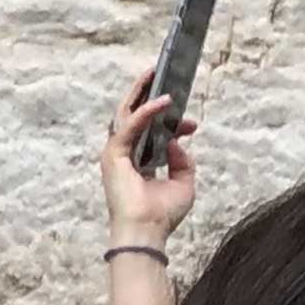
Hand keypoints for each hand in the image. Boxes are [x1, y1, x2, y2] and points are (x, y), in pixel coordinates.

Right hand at [102, 70, 198, 247]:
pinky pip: (130, 125)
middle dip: (144, 93)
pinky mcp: (113, 155)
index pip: (150, 133)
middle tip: (158, 73)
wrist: (147, 232)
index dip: (171, 124)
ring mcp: (116, 154)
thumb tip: (177, 141)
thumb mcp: (183, 183)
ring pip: (125, 114)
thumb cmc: (161, 215)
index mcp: (137, 164)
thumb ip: (182, 162)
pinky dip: (146, 112)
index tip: (191, 125)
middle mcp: (124, 156)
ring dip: (138, 92)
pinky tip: (164, 101)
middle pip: (131, 116)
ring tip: (153, 72)